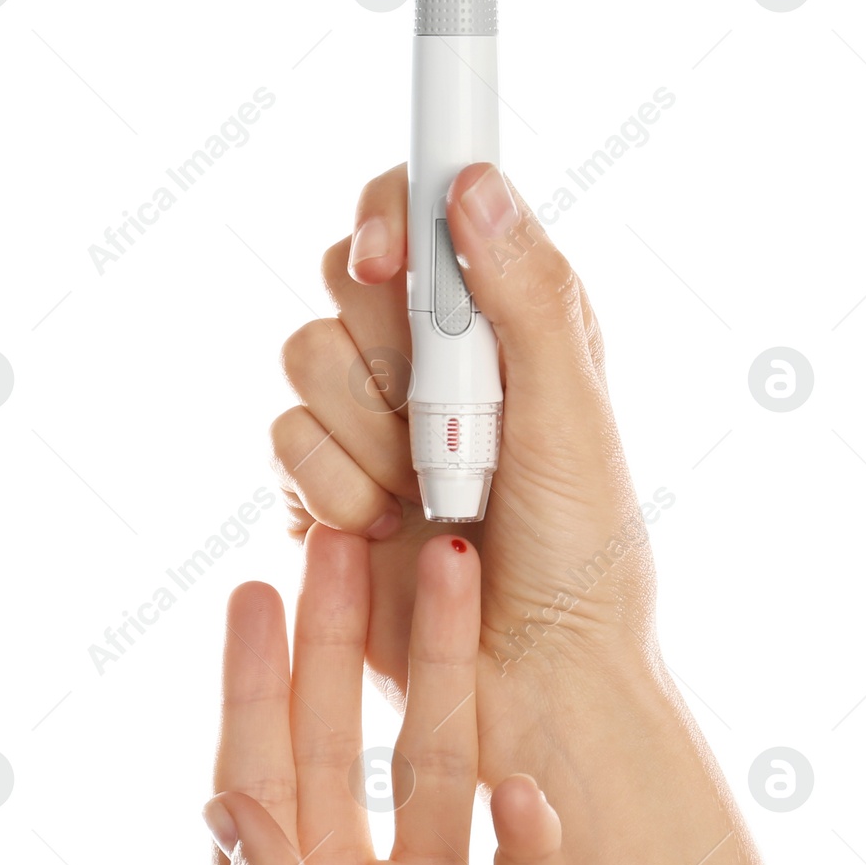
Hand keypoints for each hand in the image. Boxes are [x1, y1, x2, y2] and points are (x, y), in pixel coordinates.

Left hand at [206, 528, 747, 864]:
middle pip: (349, 749)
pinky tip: (528, 778)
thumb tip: (222, 793)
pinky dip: (533, 817)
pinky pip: (533, 853)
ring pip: (445, 770)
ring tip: (458, 576)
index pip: (263, 781)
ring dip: (451, 678)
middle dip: (347, 646)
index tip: (256, 587)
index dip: (254, 683)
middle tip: (353, 540)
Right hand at [272, 164, 662, 772]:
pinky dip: (332, 486)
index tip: (387, 262)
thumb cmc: (582, 560)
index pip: (425, 216)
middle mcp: (436, 365)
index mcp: (510, 328)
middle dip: (385, 351)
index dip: (390, 216)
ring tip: (428, 495)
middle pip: (344, 279)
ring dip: (364, 432)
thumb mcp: (573, 420)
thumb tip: (474, 180)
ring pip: (304, 359)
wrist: (533, 684)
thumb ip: (528, 298)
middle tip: (443, 417)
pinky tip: (384, 532)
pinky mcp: (325, 486)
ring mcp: (373, 425)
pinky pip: (283, 440)